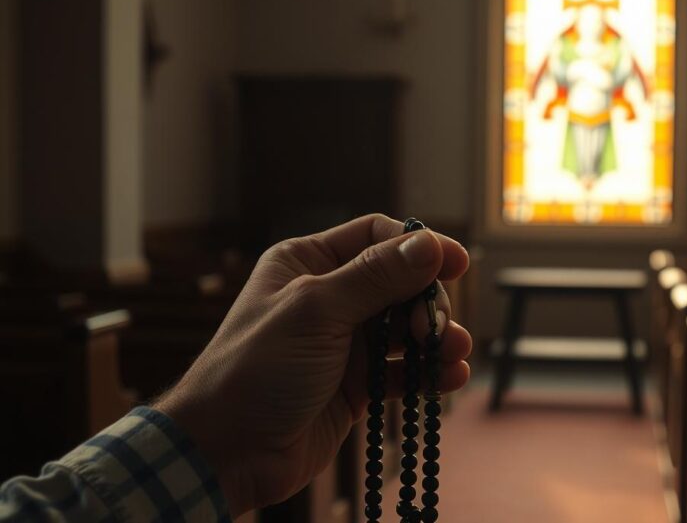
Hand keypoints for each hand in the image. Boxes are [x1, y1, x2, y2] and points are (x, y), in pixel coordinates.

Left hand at [155, 214, 472, 516]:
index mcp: (308, 263)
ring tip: (453, 353)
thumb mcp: (316, 312)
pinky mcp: (357, 384)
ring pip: (407, 327)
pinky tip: (449, 378)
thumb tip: (430, 244)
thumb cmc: (256, 370)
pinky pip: (404, 369)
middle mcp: (329, 296)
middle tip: (435, 328)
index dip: (419, 246)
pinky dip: (429, 372)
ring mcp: (344, 342)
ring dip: (436, 338)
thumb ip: (376, 277)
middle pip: (401, 282)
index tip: (457, 263)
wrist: (226, 453)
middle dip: (427, 302)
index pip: (377, 237)